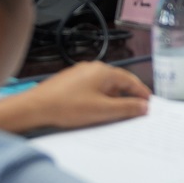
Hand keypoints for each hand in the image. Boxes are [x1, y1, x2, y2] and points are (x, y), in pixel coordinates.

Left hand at [0, 61, 149, 133]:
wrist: (35, 107)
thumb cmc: (66, 106)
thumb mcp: (102, 111)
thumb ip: (126, 108)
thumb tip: (143, 106)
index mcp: (104, 71)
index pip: (131, 80)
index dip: (141, 93)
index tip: (148, 103)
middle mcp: (93, 68)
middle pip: (118, 82)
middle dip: (127, 97)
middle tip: (134, 111)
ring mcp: (80, 73)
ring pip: (104, 86)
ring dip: (112, 99)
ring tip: (114, 114)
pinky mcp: (70, 82)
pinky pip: (91, 89)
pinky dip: (98, 99)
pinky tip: (95, 111)